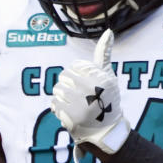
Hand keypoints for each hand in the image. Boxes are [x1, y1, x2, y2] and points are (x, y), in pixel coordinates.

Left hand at [51, 29, 129, 162]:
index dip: (76, 76)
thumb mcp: (108, 76)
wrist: (106, 131)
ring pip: (57, 89)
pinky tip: (70, 112)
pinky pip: (53, 103)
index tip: (86, 86)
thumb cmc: (106, 99)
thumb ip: (104, 54)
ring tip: (75, 104)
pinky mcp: (71, 116)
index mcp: (102, 78)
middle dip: (68, 86)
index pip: (74, 67)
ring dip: (62, 97)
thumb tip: (108, 32)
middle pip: (63, 77)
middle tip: (80, 97)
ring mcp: (81, 104)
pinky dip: (58, 108)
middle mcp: (93, 90)